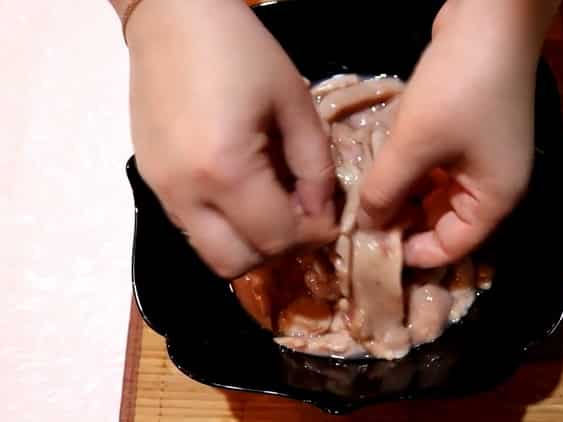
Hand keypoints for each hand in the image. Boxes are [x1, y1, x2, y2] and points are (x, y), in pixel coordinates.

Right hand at [126, 0, 335, 277]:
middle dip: (279, 251)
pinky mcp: (151, 182)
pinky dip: (225, 228)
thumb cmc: (241, 51)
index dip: (313, 236)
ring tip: (275, 209)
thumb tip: (320, 213)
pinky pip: (192, 229)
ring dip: (250, 245)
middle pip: (238, 263)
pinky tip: (245, 195)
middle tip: (302, 220)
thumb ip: (315, 167)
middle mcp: (186, 193)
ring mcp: (161, 191)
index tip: (330, 218)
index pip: (278, 237)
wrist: (171, 18)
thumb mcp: (295, 103)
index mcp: (226, 170)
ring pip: (211, 255)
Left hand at [359, 0, 557, 267]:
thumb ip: (387, 189)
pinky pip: (436, 166)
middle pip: (443, 221)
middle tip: (359, 222)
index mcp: (494, 198)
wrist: (491, 20)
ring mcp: (481, 157)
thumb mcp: (416, 144)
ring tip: (362, 196)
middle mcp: (492, 184)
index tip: (371, 247)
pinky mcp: (468, 133)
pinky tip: (380, 166)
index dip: (412, 252)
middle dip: (403, 222)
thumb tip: (365, 223)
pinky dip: (411, 170)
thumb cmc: (458, 89)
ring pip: (435, 192)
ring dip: (402, 194)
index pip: (452, 248)